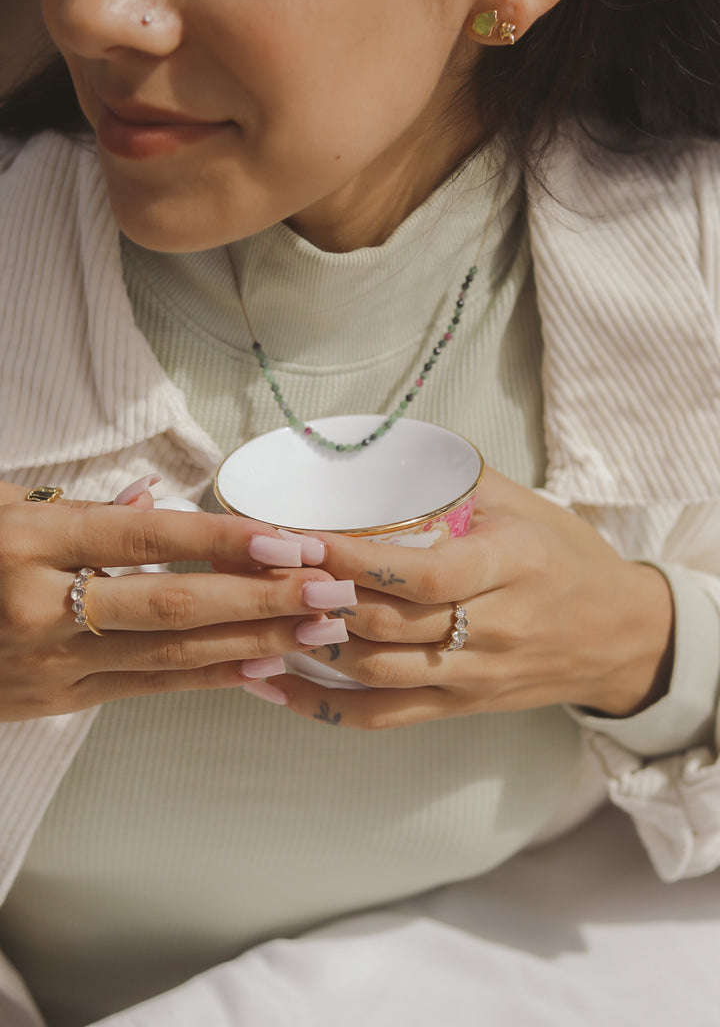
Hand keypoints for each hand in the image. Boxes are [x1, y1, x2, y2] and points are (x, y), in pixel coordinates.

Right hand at [0, 481, 352, 720]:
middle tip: (330, 593)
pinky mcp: (52, 704)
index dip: (223, 542)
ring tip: (316, 632)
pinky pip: (143, 691)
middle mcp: (38, 607)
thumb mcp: (3, 509)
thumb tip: (153, 499)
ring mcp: (46, 665)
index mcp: (27, 542)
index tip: (290, 542)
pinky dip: (206, 680)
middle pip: (171, 607)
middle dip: (261, 602)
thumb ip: (83, 510)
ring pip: (167, 658)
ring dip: (252, 644)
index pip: (145, 539)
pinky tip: (260, 670)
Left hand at [260, 468, 674, 729]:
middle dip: (316, 601)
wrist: (619, 636)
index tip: (300, 540)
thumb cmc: (567, 558)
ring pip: (377, 673)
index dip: (355, 563)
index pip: (424, 575)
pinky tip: (274, 687)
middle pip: (389, 625)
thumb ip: (453, 482)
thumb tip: (373, 450)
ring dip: (309, 649)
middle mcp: (494, 628)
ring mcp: (475, 676)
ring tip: (254, 620)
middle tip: (257, 574)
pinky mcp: (461, 708)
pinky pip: (384, 718)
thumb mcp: (524, 505)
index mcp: (513, 567)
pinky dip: (323, 708)